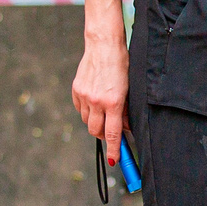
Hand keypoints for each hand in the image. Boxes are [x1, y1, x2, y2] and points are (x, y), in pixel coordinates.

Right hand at [73, 30, 128, 160]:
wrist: (103, 45)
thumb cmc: (121, 64)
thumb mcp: (130, 88)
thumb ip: (126, 110)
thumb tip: (125, 127)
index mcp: (114, 102)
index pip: (112, 133)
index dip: (113, 149)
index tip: (114, 160)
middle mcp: (97, 101)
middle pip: (96, 131)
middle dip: (103, 136)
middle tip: (111, 133)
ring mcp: (84, 96)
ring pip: (87, 121)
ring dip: (96, 123)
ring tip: (104, 113)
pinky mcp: (76, 90)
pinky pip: (80, 110)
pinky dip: (87, 111)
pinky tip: (95, 103)